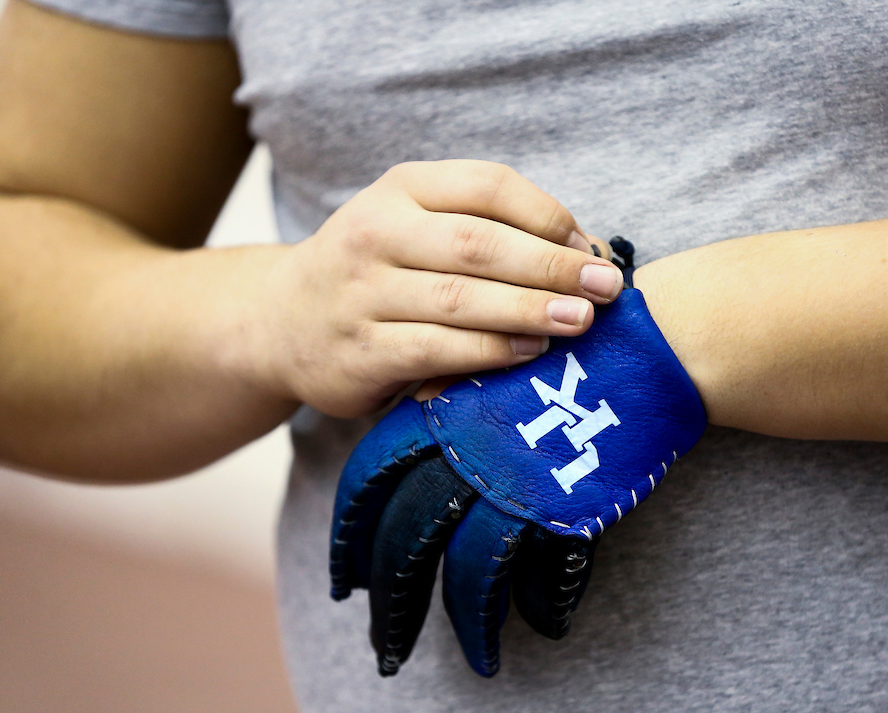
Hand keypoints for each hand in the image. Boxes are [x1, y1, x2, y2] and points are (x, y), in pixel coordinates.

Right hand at [257, 160, 624, 417]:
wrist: (282, 323)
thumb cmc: (377, 270)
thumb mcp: (417, 225)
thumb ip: (485, 227)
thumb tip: (584, 250)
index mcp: (401, 189)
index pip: (487, 185)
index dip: (547, 215)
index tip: (590, 246)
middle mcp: (375, 233)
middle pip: (479, 243)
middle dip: (552, 266)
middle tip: (605, 288)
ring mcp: (362, 294)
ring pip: (460, 298)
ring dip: (528, 309)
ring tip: (579, 321)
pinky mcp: (360, 352)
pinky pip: (436, 349)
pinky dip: (489, 352)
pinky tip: (528, 352)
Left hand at [329, 263, 707, 676]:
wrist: (649, 342)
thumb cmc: (574, 341)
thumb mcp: (497, 356)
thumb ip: (452, 387)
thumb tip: (418, 405)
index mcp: (439, 415)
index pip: (369, 484)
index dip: (353, 535)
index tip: (348, 577)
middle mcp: (464, 456)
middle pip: (406, 543)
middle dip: (391, 602)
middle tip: (386, 645)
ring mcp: (513, 486)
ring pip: (467, 574)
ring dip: (468, 625)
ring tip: (476, 661)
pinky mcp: (565, 509)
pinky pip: (537, 576)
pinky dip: (540, 606)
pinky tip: (544, 625)